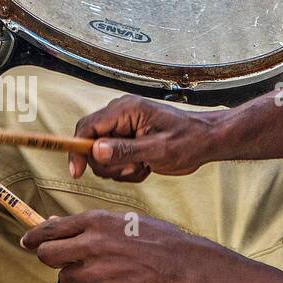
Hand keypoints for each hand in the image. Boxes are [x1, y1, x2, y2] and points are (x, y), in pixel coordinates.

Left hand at [21, 210, 200, 282]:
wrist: (180, 261)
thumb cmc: (153, 236)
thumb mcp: (119, 219)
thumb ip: (86, 225)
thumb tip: (54, 226)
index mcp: (95, 221)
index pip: (50, 230)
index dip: (33, 237)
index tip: (26, 241)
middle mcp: (92, 243)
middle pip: (47, 255)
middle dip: (49, 258)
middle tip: (61, 260)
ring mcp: (98, 270)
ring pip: (65, 278)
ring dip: (75, 276)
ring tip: (99, 270)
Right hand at [69, 95, 225, 181]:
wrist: (205, 142)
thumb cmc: (189, 139)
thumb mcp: (159, 148)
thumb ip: (126, 150)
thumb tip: (96, 150)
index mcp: (125, 110)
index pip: (87, 128)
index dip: (77, 149)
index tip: (77, 171)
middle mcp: (120, 117)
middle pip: (90, 145)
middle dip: (107, 164)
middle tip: (132, 168)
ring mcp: (122, 130)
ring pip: (100, 158)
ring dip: (119, 170)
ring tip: (142, 166)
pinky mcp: (126, 142)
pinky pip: (112, 162)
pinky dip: (126, 171)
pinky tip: (144, 167)